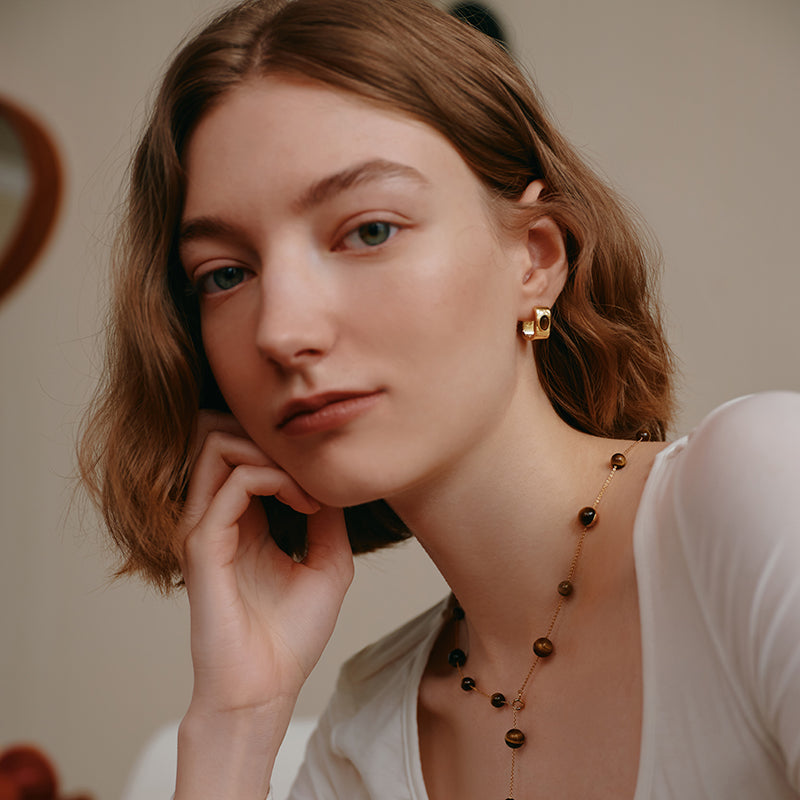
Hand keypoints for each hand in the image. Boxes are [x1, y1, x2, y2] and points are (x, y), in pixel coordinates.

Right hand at [178, 412, 353, 716]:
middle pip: (221, 435)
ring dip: (270, 453)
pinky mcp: (202, 544)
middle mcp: (217, 517)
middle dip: (269, 437)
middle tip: (310, 469)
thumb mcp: (328, 564)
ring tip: (306, 488)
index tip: (328, 481)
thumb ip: (327, 517)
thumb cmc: (290, 637)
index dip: (288, 450)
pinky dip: (273, 480)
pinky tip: (304, 505)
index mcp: (243, 522)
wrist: (265, 688)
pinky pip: (231, 484)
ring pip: (217, 445)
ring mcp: (205, 527)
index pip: (245, 452)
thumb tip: (333, 478)